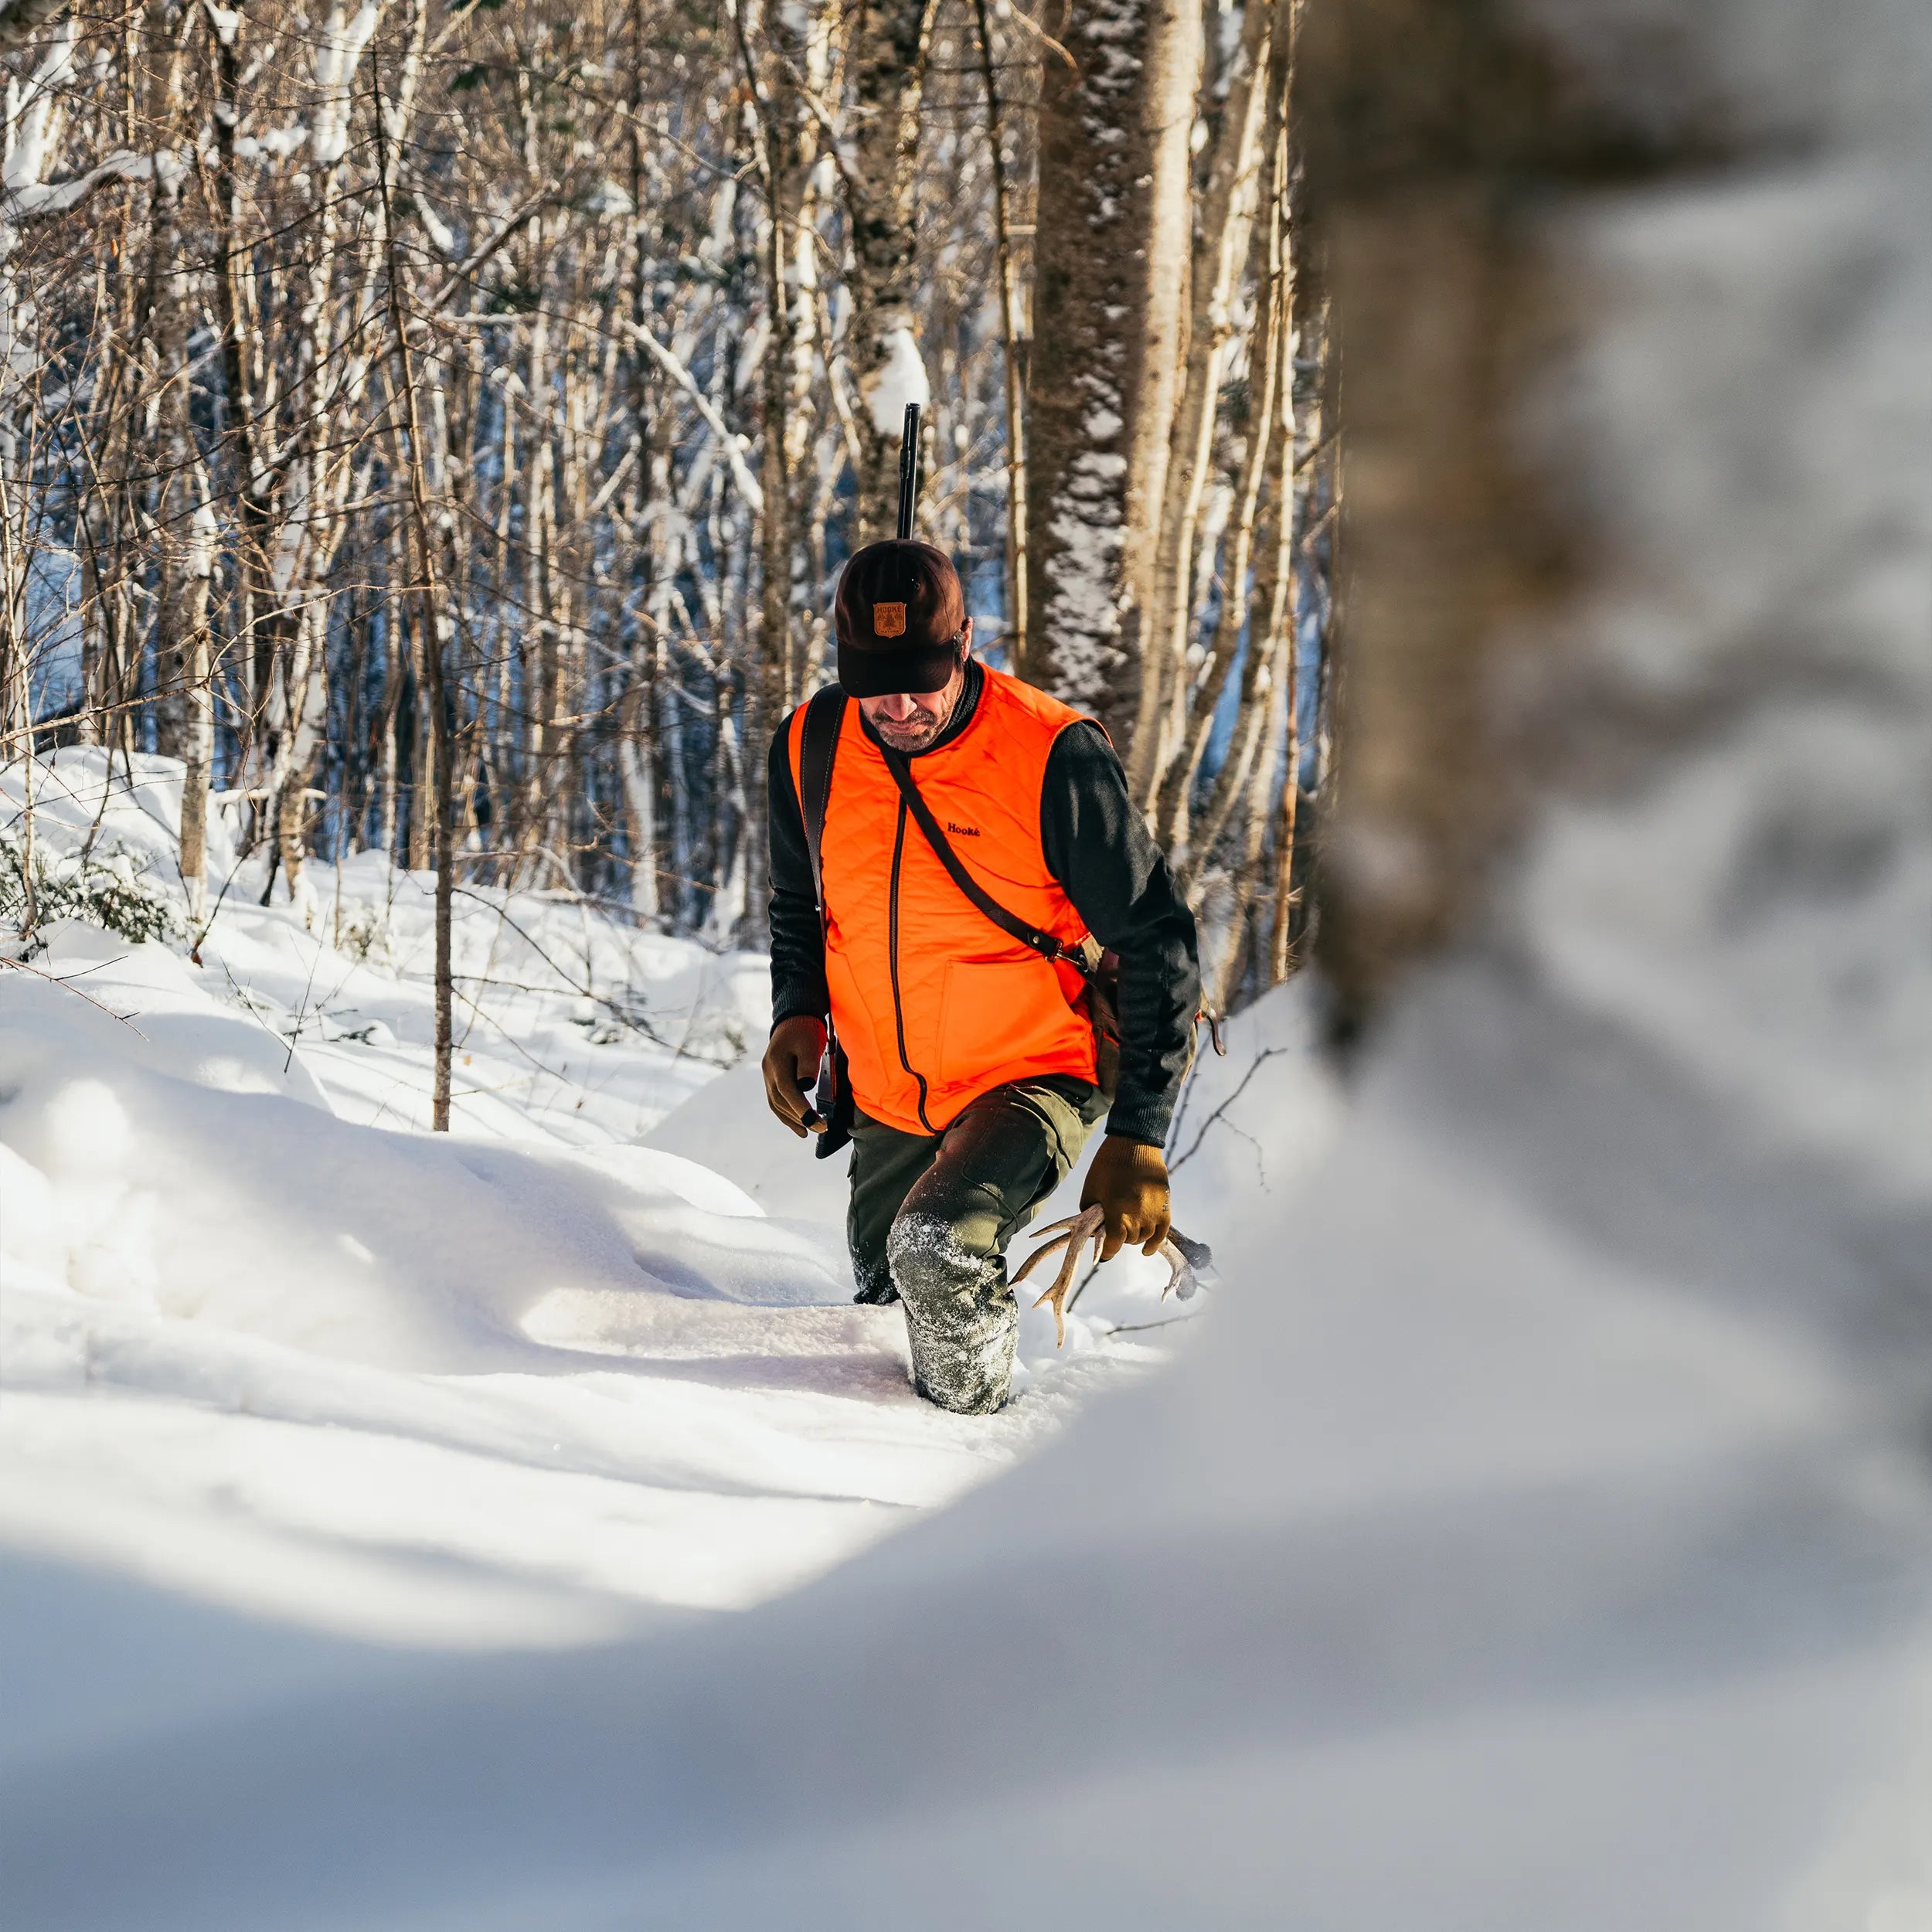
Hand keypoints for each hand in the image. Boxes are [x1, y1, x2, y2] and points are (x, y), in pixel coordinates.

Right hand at [762, 1015, 828, 1137]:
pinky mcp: (772, 1078)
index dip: (801, 1109)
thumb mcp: (809, 1043)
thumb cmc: (804, 1030)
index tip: (815, 1122)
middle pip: (781, 1101)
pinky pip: (776, 1100)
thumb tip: (806, 1086)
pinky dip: (786, 1114)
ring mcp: (768, 1076)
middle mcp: (768, 1072)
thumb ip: (808, 1064)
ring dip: (791, 1120)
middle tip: (820, 1128)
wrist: (793, 1018)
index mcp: (777, 1063)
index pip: (788, 1091)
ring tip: (807, 1132)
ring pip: (776, 1104)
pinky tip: (797, 1123)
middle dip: (800, 1118)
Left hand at [1079, 1135, 1170, 1260]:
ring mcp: (1153, 1211)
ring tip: (1126, 1229)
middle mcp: (1137, 1215)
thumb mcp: (1091, 1189)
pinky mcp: (1164, 1205)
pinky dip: (1154, 1244)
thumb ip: (1090, 1214)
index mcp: (1116, 1211)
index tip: (1103, 1255)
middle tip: (1113, 1230)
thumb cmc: (1107, 1164)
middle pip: (1128, 1240)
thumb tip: (1094, 1232)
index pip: (1114, 1244)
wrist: (1134, 1142)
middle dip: (1119, 1238)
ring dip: (1133, 1237)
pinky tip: (1146, 1250)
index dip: (1107, 1251)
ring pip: (1143, 1237)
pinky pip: (1161, 1233)